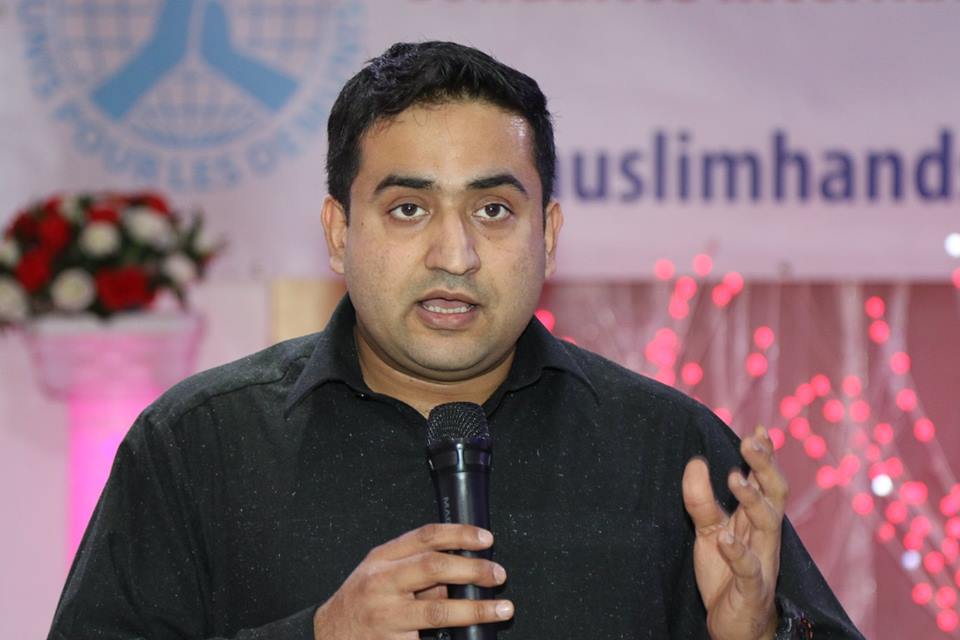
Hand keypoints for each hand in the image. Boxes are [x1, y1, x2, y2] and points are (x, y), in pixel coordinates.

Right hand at [312, 523, 513, 638]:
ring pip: (436, 610)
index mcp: (382, 558)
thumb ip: (416, 569)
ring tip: (501, 610)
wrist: (328, 636)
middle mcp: (382, 583)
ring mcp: (385, 616)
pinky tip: (473, 636)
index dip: (460, 534)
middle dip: (472, 570)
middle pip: (433, 567)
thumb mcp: (381, 574)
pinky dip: (453, 638)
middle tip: (498, 574)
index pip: (426, 536)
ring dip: (475, 610)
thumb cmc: (361, 601)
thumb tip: (461, 574)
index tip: (486, 538)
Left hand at [682, 426, 787, 639]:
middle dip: (765, 466)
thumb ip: (701, 500)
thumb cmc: (726, 574)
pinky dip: (738, 553)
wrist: (735, 627)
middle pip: (775, 494)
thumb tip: (695, 461)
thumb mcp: (708, 532)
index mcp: (756, 520)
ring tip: (734, 478)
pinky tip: (725, 538)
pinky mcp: (752, 589)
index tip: (759, 430)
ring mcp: (762, 561)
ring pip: (768, 525)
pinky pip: (749, 569)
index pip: (766, 481)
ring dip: (752, 499)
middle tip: (750, 442)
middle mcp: (765, 536)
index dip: (765, 456)